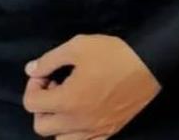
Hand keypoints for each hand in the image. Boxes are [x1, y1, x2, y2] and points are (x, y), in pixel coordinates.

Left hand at [22, 33, 161, 138]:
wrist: (148, 65)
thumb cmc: (111, 54)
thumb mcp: (77, 47)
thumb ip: (50, 60)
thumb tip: (30, 70)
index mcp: (67, 101)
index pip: (31, 103)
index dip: (33, 85)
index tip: (46, 73)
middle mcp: (77, 123)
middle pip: (41, 126)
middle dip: (42, 105)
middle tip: (56, 86)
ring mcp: (94, 131)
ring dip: (57, 122)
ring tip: (69, 100)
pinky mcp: (109, 133)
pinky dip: (77, 133)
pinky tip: (83, 113)